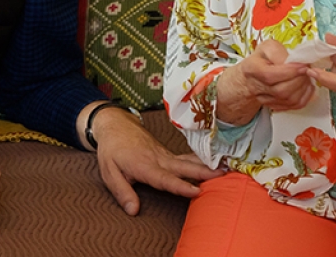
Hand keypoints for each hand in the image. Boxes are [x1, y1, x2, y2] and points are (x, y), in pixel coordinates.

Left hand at [86, 106, 223, 215]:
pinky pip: (187, 158)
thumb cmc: (112, 150)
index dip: (180, 186)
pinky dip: (202, 160)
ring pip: (188, 161)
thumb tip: (133, 211)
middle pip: (183, 167)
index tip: (196, 191)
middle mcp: (159, 159)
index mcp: (145, 165)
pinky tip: (215, 162)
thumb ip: (122, 192)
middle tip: (222, 175)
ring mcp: (165, 155)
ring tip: (227, 168)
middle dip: (203, 172)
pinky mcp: (168, 154)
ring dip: (207, 165)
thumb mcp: (109, 173)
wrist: (116, 125)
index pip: (165, 179)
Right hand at [215, 39, 314, 124]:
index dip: (289, 72)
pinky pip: (294, 105)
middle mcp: (256, 87)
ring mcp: (265, 100)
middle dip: (299, 80)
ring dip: (303, 87)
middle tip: (307, 69)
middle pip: (281, 91)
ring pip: (289, 100)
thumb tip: (294, 62)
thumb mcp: (269, 47)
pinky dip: (305, 96)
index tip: (303, 65)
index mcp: (251, 69)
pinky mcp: (275, 106)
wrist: (256, 73)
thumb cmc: (263, 58)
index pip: (269, 76)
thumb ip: (279, 52)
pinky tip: (306, 85)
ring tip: (306, 76)